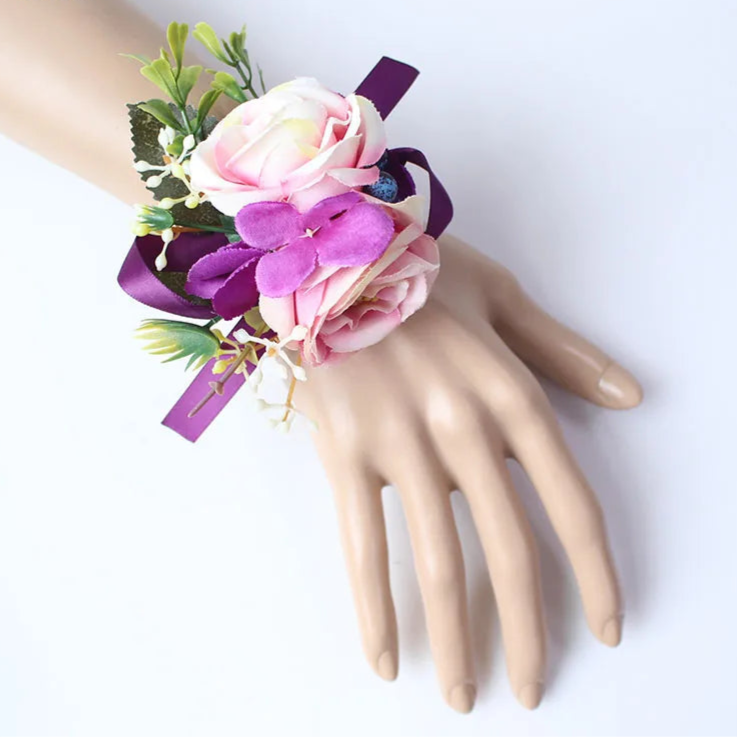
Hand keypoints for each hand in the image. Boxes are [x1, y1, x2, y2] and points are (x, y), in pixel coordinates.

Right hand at [294, 234, 641, 712]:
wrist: (333, 254)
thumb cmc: (423, 273)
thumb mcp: (505, 300)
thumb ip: (566, 353)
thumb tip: (630, 399)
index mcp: (511, 394)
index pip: (570, 505)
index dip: (594, 575)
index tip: (603, 629)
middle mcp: (465, 428)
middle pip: (508, 551)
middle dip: (526, 633)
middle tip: (530, 690)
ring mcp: (401, 443)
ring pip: (438, 562)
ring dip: (454, 639)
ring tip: (461, 695)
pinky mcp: (345, 453)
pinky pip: (361, 544)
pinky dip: (374, 608)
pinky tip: (383, 658)